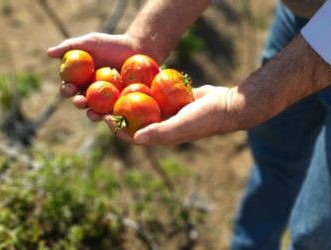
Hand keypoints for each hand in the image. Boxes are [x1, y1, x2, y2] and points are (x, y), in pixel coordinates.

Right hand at [47, 32, 141, 109]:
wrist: (138, 49)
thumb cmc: (113, 44)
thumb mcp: (91, 42)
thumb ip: (71, 46)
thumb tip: (48, 53)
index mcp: (81, 80)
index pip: (69, 87)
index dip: (67, 90)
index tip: (70, 88)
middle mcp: (91, 92)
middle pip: (80, 101)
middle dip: (78, 103)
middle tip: (81, 101)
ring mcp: (106, 100)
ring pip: (95, 111)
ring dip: (92, 115)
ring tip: (93, 114)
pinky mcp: (119, 105)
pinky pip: (113, 114)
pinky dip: (111, 117)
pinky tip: (111, 118)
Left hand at [103, 85, 237, 145]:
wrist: (226, 104)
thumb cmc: (204, 118)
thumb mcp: (181, 125)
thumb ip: (160, 132)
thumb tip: (136, 137)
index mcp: (161, 136)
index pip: (133, 136)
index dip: (118, 129)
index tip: (106, 117)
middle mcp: (161, 124)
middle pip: (134, 120)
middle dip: (119, 112)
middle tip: (104, 101)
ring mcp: (167, 111)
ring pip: (143, 105)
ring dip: (129, 98)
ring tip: (116, 86)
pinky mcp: (172, 98)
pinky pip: (154, 92)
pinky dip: (145, 86)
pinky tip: (135, 75)